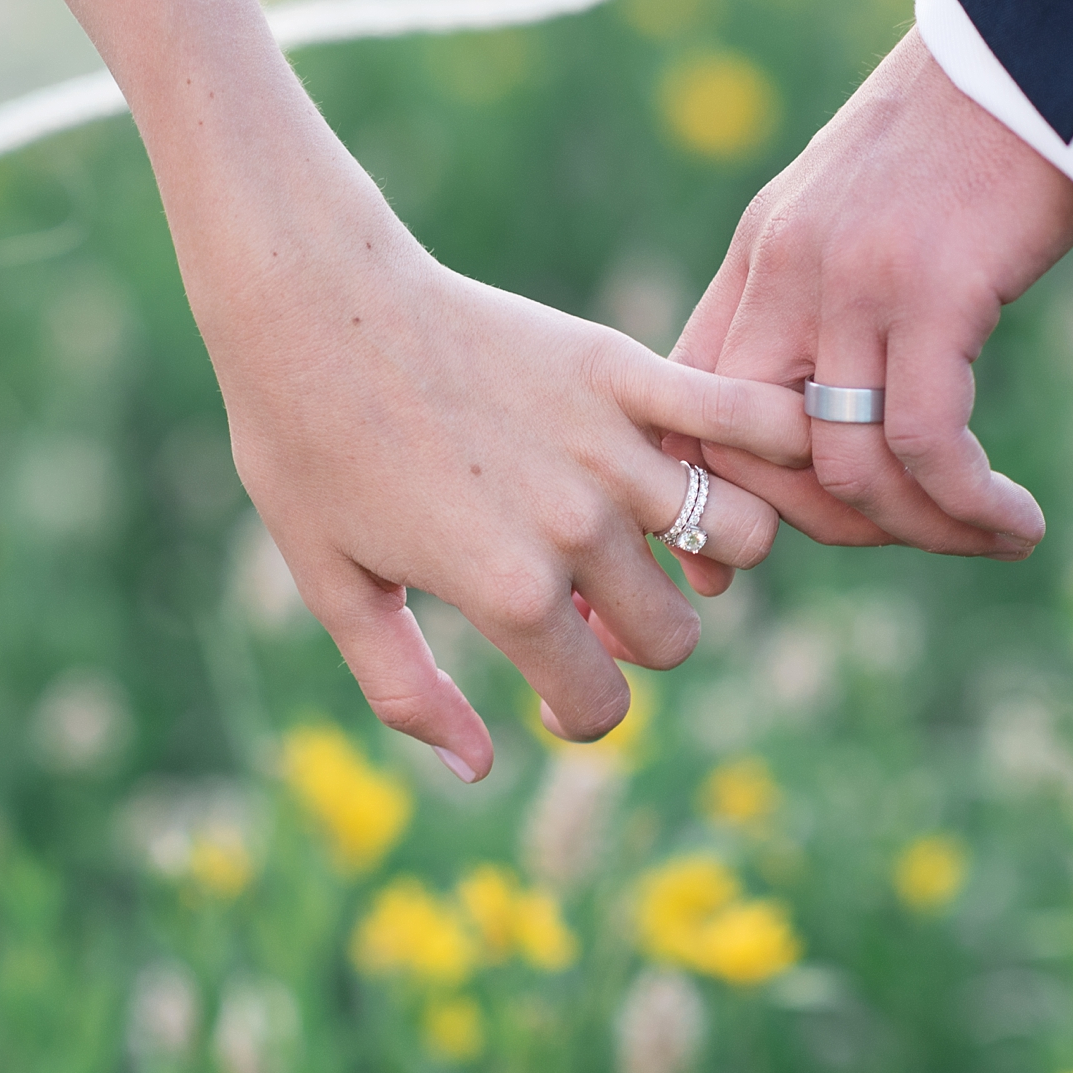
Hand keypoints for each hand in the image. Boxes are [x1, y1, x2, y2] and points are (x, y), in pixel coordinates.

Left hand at [215, 239, 808, 782]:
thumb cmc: (305, 449)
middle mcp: (576, 524)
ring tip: (647, 536)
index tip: (545, 688)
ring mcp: (610, 443)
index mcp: (508, 591)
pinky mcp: (625, 368)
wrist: (313, 303)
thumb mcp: (335, 589)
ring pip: (738, 540)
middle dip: (632, 638)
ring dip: (704, 554)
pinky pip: (750, 423)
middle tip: (579, 603)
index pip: (603, 704)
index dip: (577, 713)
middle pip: (673, 635)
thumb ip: (407, 691)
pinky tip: (718, 461)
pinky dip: (767, 450)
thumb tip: (482, 769)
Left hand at [669, 27, 1072, 576]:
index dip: (704, 498)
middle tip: (907, 539)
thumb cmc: (966, 141)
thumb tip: (813, 420)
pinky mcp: (930, 290)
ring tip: (988, 537)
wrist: (1033, 48)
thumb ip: (819, 302)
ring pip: (845, 466)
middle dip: (821, 528)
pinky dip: (968, 504)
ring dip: (919, 529)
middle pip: (751, 457)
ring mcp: (850, 283)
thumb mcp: (857, 216)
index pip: (690, 402)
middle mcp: (784, 274)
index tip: (731, 568)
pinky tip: (1014, 521)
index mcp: (759, 258)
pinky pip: (926, 441)